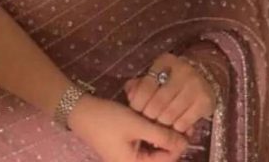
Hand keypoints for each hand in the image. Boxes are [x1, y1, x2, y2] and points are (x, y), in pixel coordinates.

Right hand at [68, 93, 187, 161]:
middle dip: (172, 140)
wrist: (81, 111)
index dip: (179, 144)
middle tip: (181, 121)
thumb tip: (184, 142)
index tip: (188, 126)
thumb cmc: (108, 120)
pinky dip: (152, 133)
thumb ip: (161, 135)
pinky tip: (155, 119)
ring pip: (154, 149)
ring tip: (170, 117)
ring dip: (162, 135)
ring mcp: (128, 157)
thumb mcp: (136, 125)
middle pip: (161, 156)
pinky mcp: (125, 147)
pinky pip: (145, 144)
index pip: (167, 160)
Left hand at [123, 52, 215, 134]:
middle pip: (157, 103)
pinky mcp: (204, 101)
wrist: (206, 76)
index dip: (138, 103)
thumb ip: (140, 84)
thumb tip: (129, 94)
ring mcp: (195, 85)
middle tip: (148, 121)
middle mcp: (182, 70)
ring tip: (160, 124)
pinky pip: (183, 123)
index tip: (137, 111)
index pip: (146, 86)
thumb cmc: (173, 78)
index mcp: (165, 61)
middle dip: (149, 116)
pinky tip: (174, 125)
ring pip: (169, 115)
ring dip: (162, 124)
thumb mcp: (156, 75)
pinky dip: (176, 128)